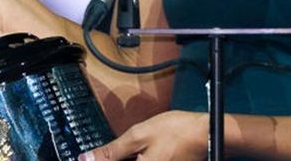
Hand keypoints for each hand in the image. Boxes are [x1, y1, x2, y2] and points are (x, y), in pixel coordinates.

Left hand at [80, 111, 207, 160]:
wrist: (205, 134)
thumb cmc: (175, 132)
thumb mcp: (138, 136)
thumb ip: (111, 151)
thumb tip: (85, 159)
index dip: (100, 160)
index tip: (89, 156)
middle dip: (116, 158)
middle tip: (117, 149)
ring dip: (126, 157)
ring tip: (132, 148)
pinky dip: (138, 158)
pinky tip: (141, 151)